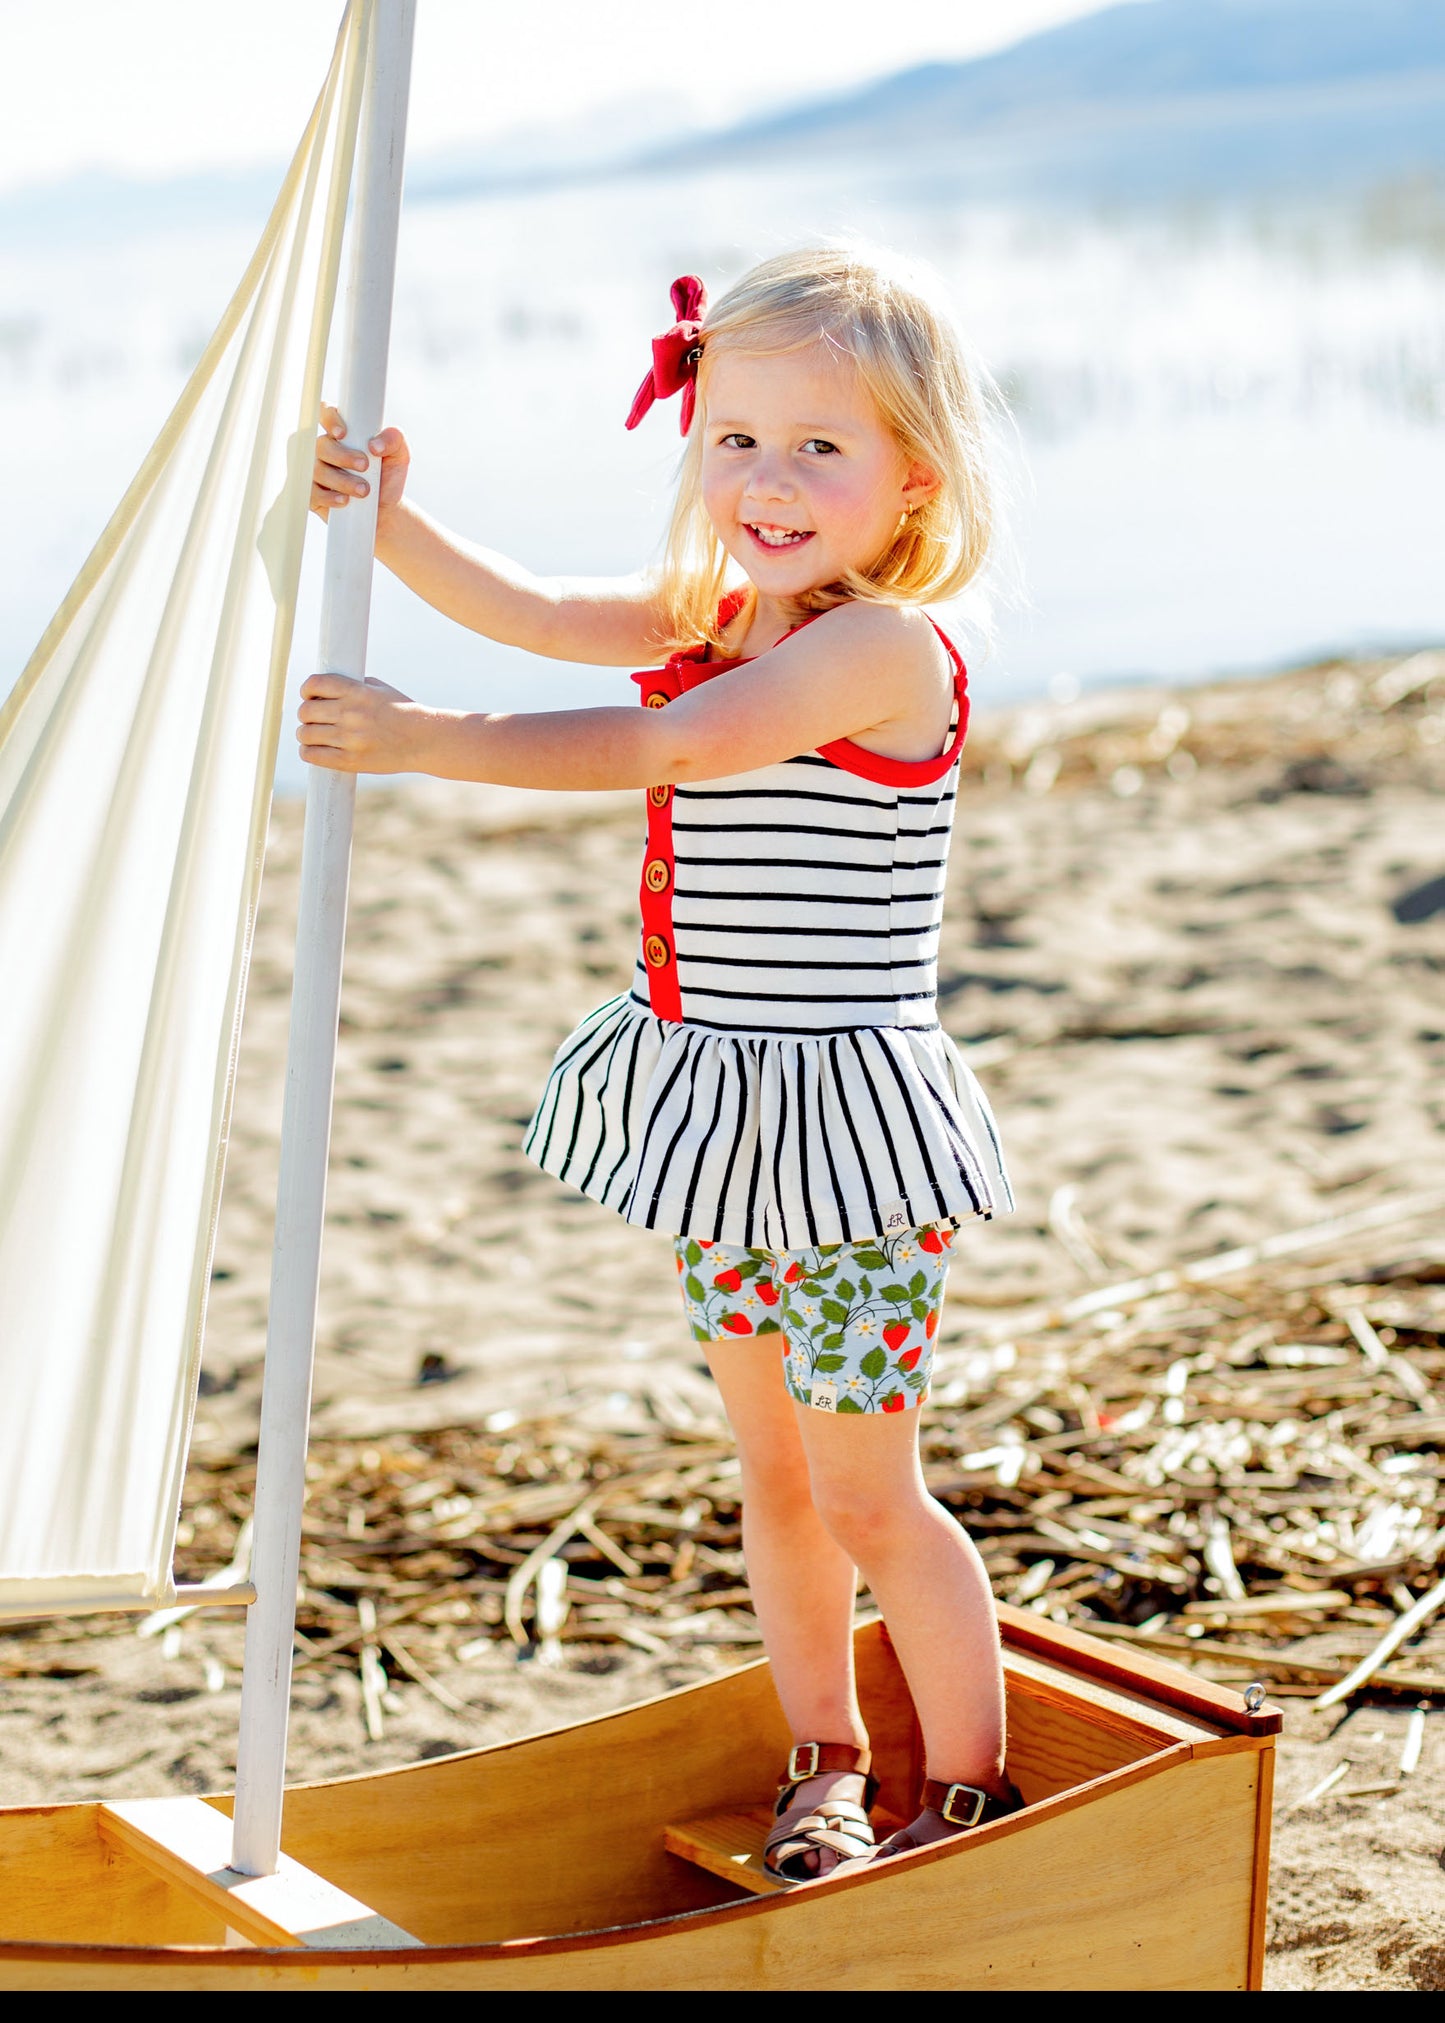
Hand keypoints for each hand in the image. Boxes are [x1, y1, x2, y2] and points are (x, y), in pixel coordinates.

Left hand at [297, 672, 421, 772]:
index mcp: (357, 692)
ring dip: (305, 734)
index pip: (315, 684)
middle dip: (306, 714)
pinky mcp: (350, 760)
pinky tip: (314, 750)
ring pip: (306, 734)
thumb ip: (353, 686)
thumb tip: (325, 689)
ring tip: (313, 735)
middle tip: (313, 719)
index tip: (309, 696)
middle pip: (306, 711)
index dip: (307, 690)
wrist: (423, 740)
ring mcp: (350, 738)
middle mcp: (351, 713)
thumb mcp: (380, 690)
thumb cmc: (402, 712)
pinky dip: (308, 752)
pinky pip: (313, 755)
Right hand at [309, 402, 410, 522]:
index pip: (325, 413)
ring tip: (364, 490)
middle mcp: (324, 449)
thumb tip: (374, 444)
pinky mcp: (313, 494)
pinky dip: (329, 497)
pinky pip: (311, 493)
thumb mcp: (399, 455)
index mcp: (341, 433)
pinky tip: (345, 500)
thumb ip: (393, 439)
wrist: (385, 509)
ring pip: (317, 470)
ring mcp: (316, 471)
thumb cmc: (387, 476)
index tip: (343, 433)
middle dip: (342, 456)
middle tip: (364, 466)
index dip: (329, 419)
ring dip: (341, 480)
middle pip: (321, 445)